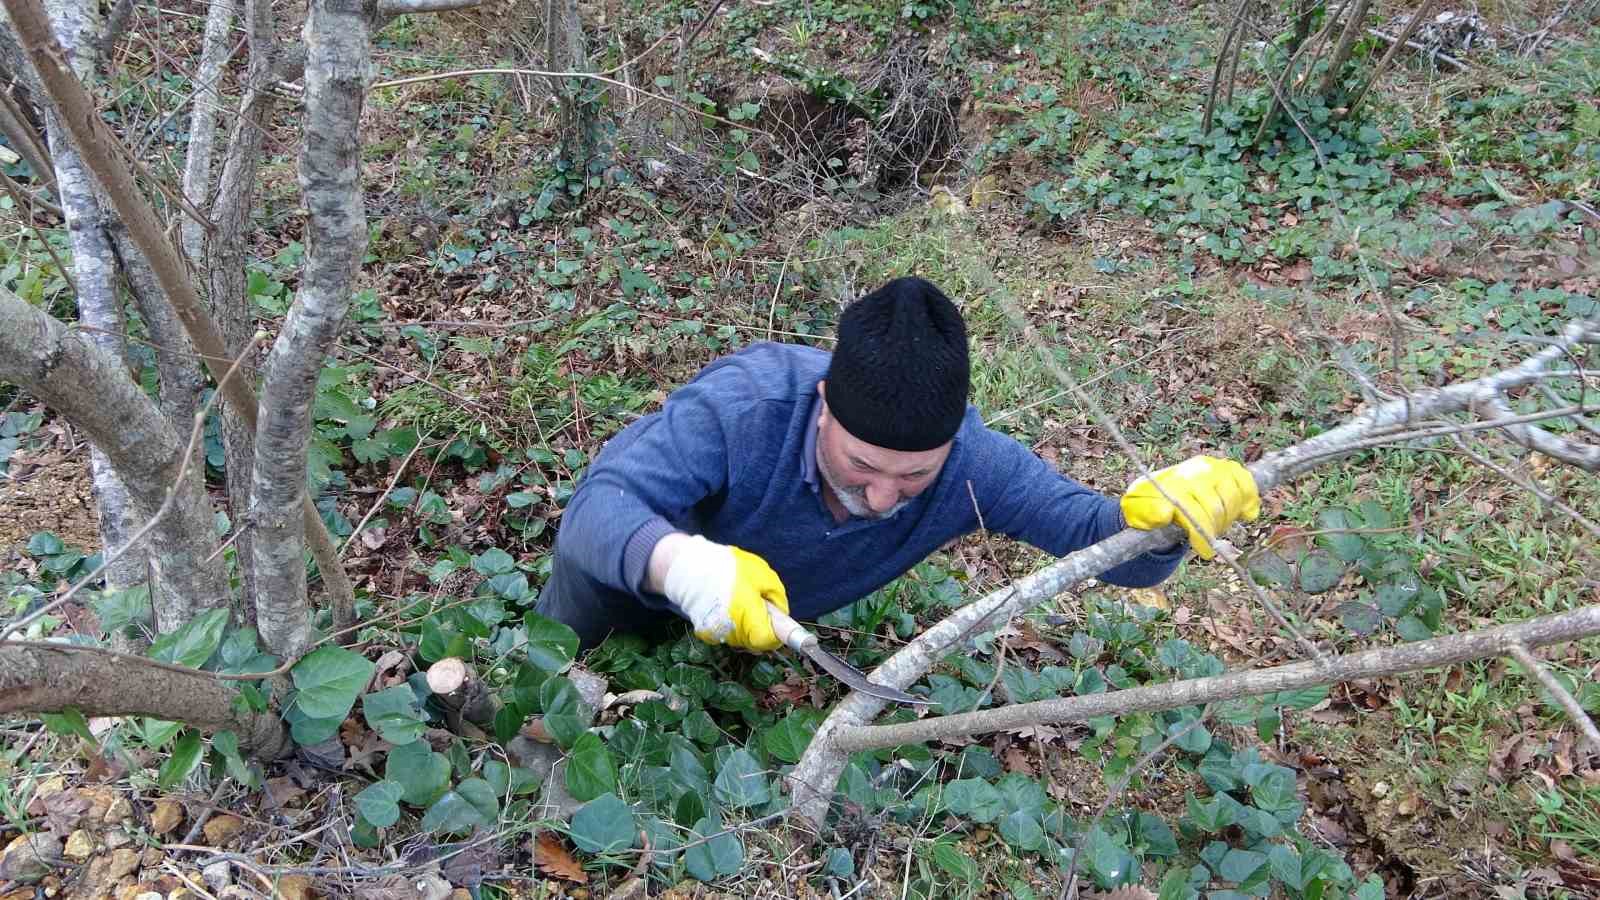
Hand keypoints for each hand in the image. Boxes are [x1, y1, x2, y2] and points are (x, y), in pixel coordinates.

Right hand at [661, 535, 788, 650]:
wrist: (688, 568)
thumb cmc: (727, 568)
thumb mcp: (761, 574)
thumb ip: (776, 596)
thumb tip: (781, 614)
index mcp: (747, 616)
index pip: (768, 640)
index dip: (776, 631)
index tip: (776, 619)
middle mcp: (732, 631)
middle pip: (756, 641)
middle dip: (760, 624)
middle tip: (755, 602)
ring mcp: (717, 635)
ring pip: (742, 637)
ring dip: (745, 624)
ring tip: (737, 600)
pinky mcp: (706, 634)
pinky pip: (727, 633)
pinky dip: (730, 623)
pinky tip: (724, 605)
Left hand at [1120, 456, 1259, 558]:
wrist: (1156, 490)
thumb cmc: (1148, 505)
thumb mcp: (1138, 512)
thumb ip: (1148, 513)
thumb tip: (1164, 513)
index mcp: (1174, 484)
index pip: (1196, 513)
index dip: (1203, 536)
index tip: (1205, 552)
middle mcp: (1195, 471)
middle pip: (1217, 508)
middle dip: (1214, 529)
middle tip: (1207, 537)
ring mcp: (1212, 467)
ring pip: (1233, 498)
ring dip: (1228, 517)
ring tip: (1216, 525)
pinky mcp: (1226, 468)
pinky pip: (1246, 482)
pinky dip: (1249, 500)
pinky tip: (1245, 514)